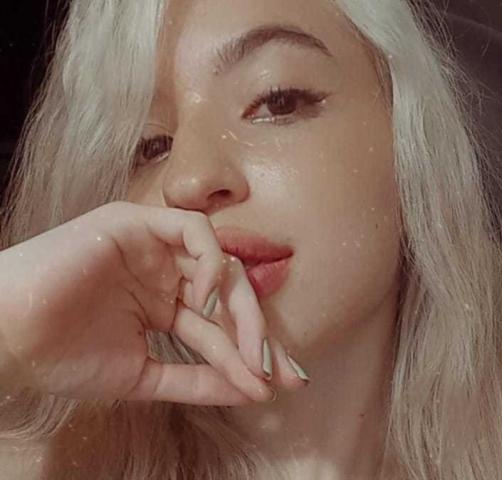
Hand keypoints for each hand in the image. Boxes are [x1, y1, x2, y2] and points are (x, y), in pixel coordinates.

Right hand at [0, 201, 307, 405]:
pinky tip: (206, 302)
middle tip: (275, 372)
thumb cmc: (63, 357)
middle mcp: (167, 273)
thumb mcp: (143, 375)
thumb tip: (249, 390)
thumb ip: (196, 380)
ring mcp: (154, 247)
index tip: (272, 386)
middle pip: (229, 296)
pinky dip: (209, 262)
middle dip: (257, 334)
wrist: (9, 339)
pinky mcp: (138, 222)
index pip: (221, 326)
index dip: (249, 355)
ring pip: (220, 265)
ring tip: (251, 353)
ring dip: (241, 310)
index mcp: (166, 303)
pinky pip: (194, 230)